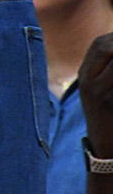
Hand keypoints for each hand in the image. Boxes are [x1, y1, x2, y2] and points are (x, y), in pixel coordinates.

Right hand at [79, 32, 112, 155]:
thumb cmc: (107, 117)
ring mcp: (98, 92)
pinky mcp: (110, 103)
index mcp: (84, 76)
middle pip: (103, 48)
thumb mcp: (99, 91)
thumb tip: (112, 46)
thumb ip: (105, 71)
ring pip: (111, 61)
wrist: (105, 148)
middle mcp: (88, 81)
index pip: (98, 45)